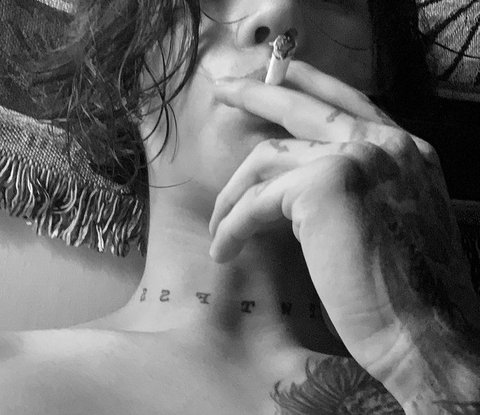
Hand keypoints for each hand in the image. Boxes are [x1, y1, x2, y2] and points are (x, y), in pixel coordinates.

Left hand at [208, 61, 479, 384]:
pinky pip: (257, 202)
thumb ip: (356, 188)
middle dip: (256, 93)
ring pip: (268, 160)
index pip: (343, 102)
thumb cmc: (405, 292)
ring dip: (234, 195)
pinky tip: (224, 249)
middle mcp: (385, 143)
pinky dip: (234, 226)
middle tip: (224, 91)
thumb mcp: (388, 222)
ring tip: (220, 228)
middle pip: (302, 106)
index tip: (268, 81)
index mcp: (405, 151)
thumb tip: (298, 187)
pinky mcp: (323, 188)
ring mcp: (356, 158)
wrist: (426, 336)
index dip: (303, 86)